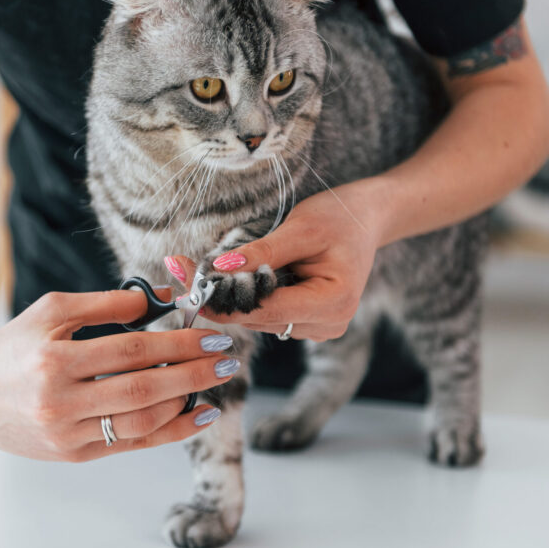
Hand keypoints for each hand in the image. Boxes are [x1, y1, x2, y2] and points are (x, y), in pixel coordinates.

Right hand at [0, 290, 237, 460]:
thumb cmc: (12, 346)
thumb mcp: (50, 311)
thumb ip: (106, 304)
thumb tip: (160, 299)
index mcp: (54, 360)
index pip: (132, 349)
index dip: (179, 341)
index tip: (213, 334)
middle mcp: (60, 401)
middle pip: (144, 387)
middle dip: (193, 372)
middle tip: (227, 359)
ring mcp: (67, 434)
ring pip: (141, 421)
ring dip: (185, 402)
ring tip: (212, 383)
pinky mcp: (73, 455)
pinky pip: (131, 444)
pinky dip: (168, 431)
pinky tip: (195, 416)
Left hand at [169, 185, 382, 341]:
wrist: (368, 219)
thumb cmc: (340, 218)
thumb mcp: (302, 228)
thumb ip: (262, 252)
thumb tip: (220, 269)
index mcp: (332, 303)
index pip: (266, 310)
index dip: (223, 301)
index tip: (187, 285)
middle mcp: (327, 325)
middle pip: (258, 318)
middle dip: (220, 296)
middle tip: (181, 269)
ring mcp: (318, 329)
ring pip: (258, 319)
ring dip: (230, 297)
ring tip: (199, 270)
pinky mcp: (307, 323)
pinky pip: (266, 315)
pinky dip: (246, 297)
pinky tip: (228, 278)